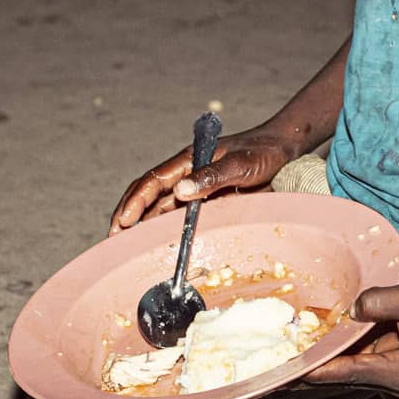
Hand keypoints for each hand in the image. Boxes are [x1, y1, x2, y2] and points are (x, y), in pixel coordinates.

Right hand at [107, 131, 293, 234]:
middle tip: (114, 239)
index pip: (153, 181)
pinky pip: (182, 216)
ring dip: (144, 225)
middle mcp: (188, 175)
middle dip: (129, 215)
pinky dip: (168, 230)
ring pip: (162, 208)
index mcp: (189, 160)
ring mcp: (197, 188)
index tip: (122, 222)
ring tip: (128, 246)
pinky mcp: (208, 201)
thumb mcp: (239, 164)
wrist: (284, 152)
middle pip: (150, 195)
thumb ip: (211, 176)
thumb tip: (180, 192)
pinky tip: (160, 244)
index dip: (135, 201)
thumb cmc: (262, 152)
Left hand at [299, 278, 398, 395]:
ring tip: (295, 343)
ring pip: (354, 361)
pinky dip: (347, 342)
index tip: (289, 371)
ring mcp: (396, 368)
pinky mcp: (398, 356)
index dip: (317, 369)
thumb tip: (349, 309)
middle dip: (317, 363)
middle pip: (346, 372)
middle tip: (282, 358)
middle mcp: (395, 377)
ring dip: (331, 352)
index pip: (348, 371)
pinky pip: (365, 350)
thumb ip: (378, 303)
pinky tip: (325, 331)